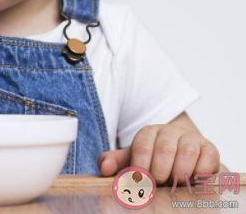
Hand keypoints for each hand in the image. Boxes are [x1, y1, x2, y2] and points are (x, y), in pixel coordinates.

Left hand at [98, 123, 220, 184]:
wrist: (183, 158)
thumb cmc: (154, 161)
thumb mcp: (132, 160)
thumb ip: (115, 162)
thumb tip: (105, 168)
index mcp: (148, 132)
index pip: (141, 147)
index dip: (141, 168)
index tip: (141, 182)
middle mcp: (169, 131)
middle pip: (164, 150)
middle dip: (160, 173)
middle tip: (159, 184)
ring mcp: (191, 138)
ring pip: (187, 152)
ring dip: (180, 173)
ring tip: (175, 183)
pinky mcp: (210, 148)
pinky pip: (208, 157)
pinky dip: (200, 172)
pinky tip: (193, 179)